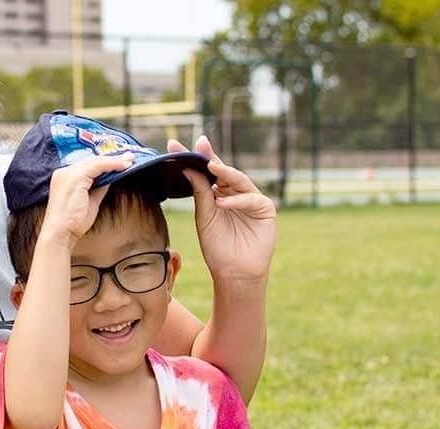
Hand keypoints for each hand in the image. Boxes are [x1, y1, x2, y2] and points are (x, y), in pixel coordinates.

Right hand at [42, 153, 133, 245]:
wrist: (61, 233)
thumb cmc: (73, 222)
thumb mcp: (90, 201)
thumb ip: (99, 188)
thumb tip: (110, 177)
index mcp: (65, 177)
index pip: (88, 165)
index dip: (105, 162)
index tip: (121, 162)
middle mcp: (64, 172)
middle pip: (92, 160)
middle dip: (113, 158)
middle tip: (130, 158)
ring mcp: (68, 173)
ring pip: (96, 161)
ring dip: (115, 160)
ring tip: (130, 160)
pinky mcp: (75, 177)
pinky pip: (98, 165)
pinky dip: (112, 164)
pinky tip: (123, 166)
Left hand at [167, 136, 275, 283]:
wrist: (233, 272)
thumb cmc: (217, 246)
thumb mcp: (204, 217)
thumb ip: (200, 192)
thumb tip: (188, 168)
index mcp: (218, 193)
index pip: (206, 172)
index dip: (194, 158)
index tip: (174, 144)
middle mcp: (235, 192)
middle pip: (222, 171)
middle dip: (209, 158)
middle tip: (198, 144)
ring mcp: (251, 198)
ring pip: (238, 180)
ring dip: (225, 173)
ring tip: (210, 166)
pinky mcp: (265, 209)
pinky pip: (250, 199)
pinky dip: (236, 200)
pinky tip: (221, 202)